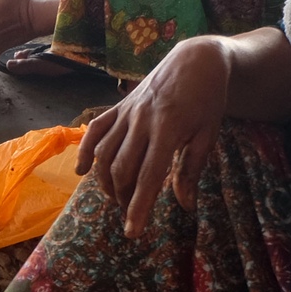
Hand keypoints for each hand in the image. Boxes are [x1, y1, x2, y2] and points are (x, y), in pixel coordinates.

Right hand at [77, 37, 234, 235]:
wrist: (195, 59)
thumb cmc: (207, 99)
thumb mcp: (208, 134)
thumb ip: (192, 169)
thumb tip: (185, 205)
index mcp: (169, 128)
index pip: (149, 176)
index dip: (140, 206)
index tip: (133, 232)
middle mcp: (142, 120)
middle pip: (123, 168)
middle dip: (123, 197)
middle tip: (130, 212)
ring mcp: (127, 111)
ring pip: (105, 152)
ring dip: (106, 181)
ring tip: (115, 198)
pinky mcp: (119, 106)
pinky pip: (95, 130)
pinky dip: (85, 151)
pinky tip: (82, 171)